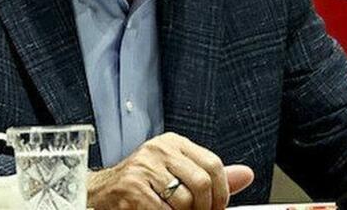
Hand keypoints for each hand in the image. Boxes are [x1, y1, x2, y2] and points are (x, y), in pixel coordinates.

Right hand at [87, 132, 253, 209]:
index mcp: (173, 143)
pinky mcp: (133, 188)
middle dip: (206, 209)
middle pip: (202, 182)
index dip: (222, 192)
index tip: (219, 208)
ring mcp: (144, 168)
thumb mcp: (176, 172)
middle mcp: (159, 150)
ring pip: (185, 201)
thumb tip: (246, 176)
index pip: (213, 163)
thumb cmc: (141, 185)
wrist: (100, 192)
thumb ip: (209, 176)